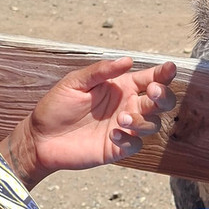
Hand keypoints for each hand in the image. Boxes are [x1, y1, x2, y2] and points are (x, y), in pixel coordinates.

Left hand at [2, 58, 176, 188]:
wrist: (40, 138)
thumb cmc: (56, 106)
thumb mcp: (75, 82)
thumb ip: (101, 71)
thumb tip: (127, 60)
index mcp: (121, 87)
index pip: (149, 78)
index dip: (163, 74)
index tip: (168, 69)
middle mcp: (127, 106)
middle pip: (160, 101)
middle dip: (163, 96)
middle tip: (152, 92)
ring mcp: (125, 129)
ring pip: (153, 124)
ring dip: (143, 120)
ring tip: (121, 119)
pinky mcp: (118, 148)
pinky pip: (136, 144)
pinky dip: (129, 139)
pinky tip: (112, 134)